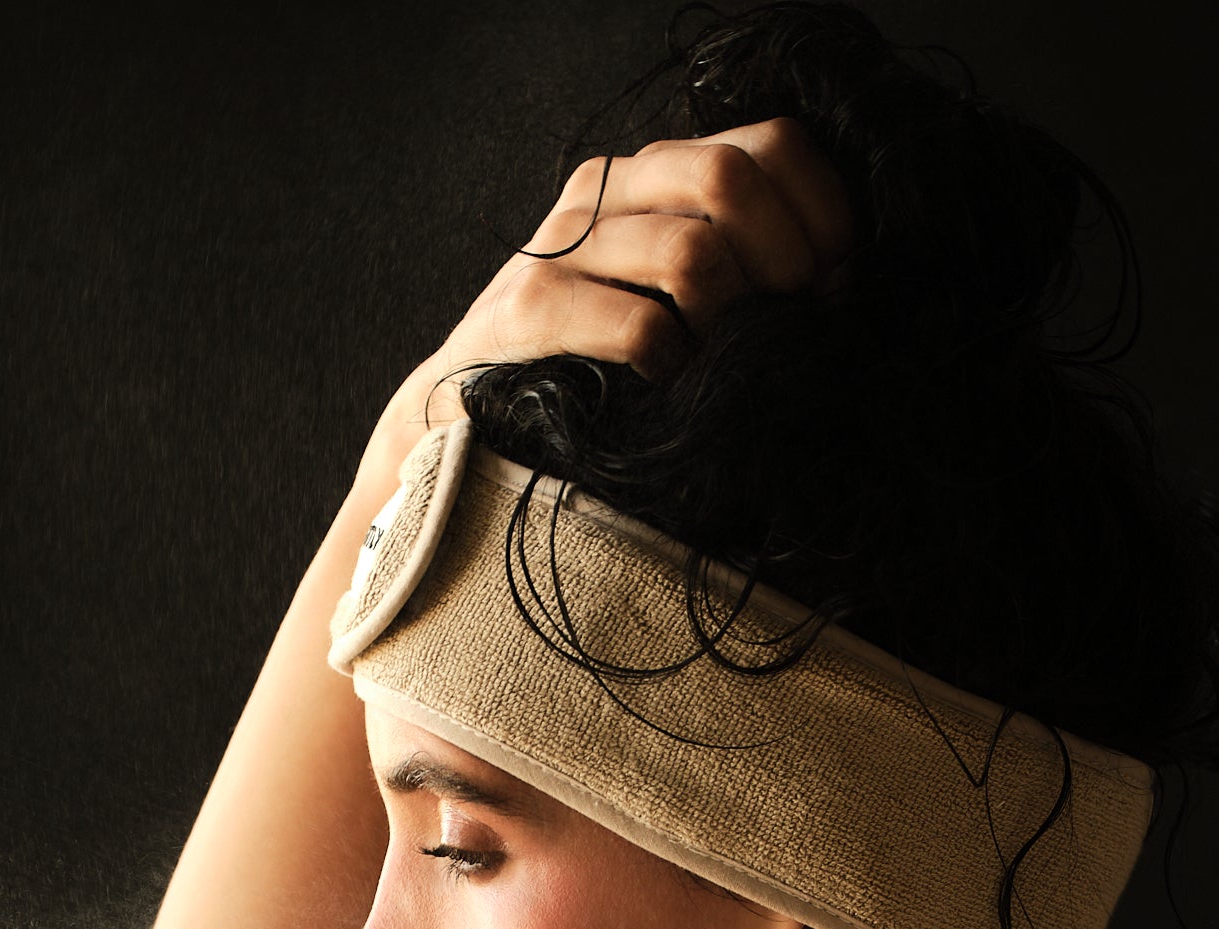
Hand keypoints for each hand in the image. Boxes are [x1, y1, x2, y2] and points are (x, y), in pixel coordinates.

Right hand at [368, 116, 852, 469]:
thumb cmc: (588, 362)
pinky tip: (669, 386)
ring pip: (694, 252)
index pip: (773, 143)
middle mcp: (608, 187)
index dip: (824, 217)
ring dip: (731, 323)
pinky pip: (642, 325)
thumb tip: (839, 283)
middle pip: (734, 178)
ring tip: (721, 365)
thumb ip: (736, 260)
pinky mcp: (530, 310)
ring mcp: (563, 244)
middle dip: (785, 265)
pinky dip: (676, 365)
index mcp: (655, 171)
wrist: (460, 415)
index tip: (832, 289)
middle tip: (786, 330)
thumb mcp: (671, 293)